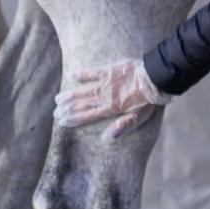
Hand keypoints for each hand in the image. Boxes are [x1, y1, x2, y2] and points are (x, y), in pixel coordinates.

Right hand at [52, 58, 169, 139]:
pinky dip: (83, 74)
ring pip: (83, 91)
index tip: (61, 122)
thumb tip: (108, 137)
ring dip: (69, 95)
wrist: (153, 79)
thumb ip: (123, 126)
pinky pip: (93, 72)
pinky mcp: (109, 71)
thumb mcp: (139, 118)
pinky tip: (73, 75)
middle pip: (81, 105)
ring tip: (57, 99)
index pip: (87, 116)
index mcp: (110, 109)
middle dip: (67, 109)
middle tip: (55, 113)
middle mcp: (104, 97)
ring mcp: (105, 83)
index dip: (73, 119)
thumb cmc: (148, 101)